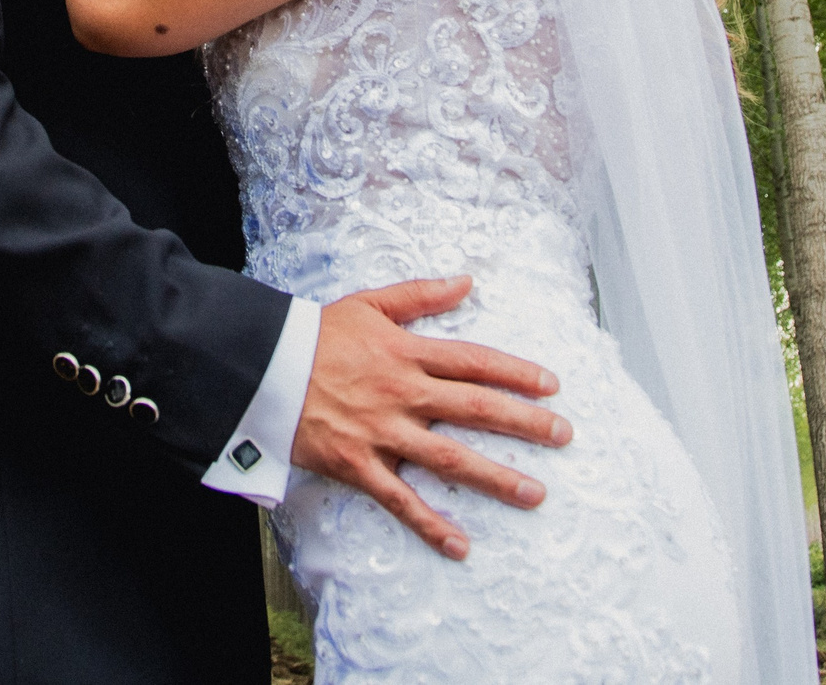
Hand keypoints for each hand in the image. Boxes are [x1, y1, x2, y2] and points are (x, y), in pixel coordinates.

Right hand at [290, 276, 570, 560]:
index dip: (516, 372)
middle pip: (475, 408)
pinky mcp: (358, 464)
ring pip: (449, 457)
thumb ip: (420, 294)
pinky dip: (430, 524)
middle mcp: (402, 393)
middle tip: (563, 435)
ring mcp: (382, 431)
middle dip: (524, 423)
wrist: (262, 367)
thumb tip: (466, 281)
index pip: (475, 361)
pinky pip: (399, 500)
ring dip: (495, 477)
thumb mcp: (369, 303)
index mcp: (407, 352)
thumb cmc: (316, 334)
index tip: (552, 385)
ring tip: (535, 493)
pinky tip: (460, 545)